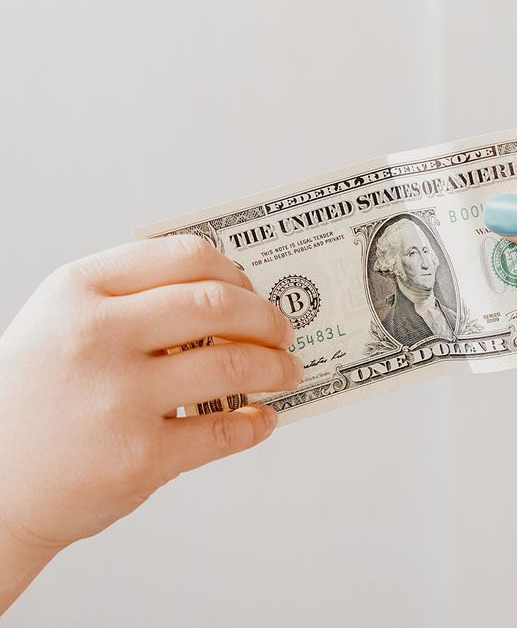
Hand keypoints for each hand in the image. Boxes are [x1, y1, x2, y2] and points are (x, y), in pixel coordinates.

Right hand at [0, 235, 301, 611]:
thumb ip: (130, 299)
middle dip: (266, 317)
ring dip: (276, 368)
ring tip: (288, 372)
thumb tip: (226, 296)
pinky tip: (263, 420)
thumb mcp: (61, 323)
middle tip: (284, 330)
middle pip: (218, 305)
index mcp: (80, 290)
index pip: (184, 256)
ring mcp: (119, 398)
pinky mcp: (138, 458)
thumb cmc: (32, 397)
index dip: (235, 271)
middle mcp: (98, 335)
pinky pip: (223, 432)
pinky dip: (256, 426)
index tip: (253, 289)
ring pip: (234, 365)